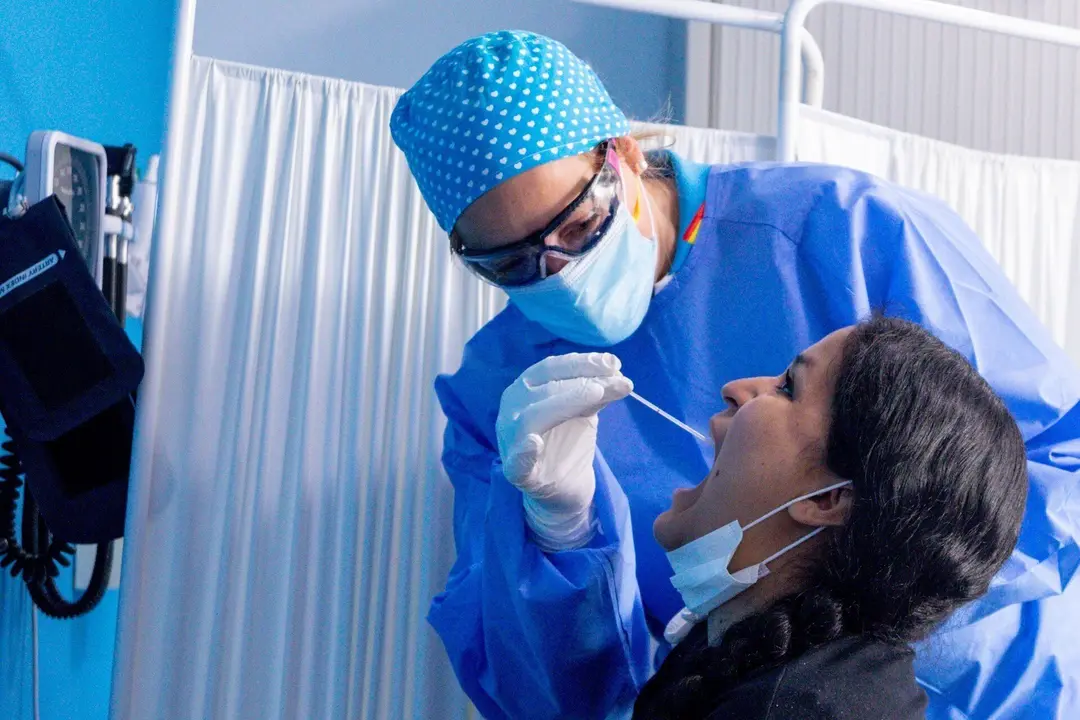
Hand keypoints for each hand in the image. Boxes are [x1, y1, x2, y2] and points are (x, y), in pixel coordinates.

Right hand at [496, 353, 632, 548]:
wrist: (563, 489)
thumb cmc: (568, 441)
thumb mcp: (585, 411)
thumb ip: (597, 392)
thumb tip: (618, 372)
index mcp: (525, 389)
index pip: (551, 368)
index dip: (582, 363)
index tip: (614, 363)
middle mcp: (512, 410)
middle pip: (544, 388)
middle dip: (584, 381)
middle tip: (618, 382)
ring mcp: (511, 441)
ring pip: (531, 417)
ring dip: (565, 403)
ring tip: (596, 394)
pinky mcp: (517, 472)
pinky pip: (517, 461)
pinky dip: (524, 452)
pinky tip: (535, 443)